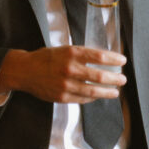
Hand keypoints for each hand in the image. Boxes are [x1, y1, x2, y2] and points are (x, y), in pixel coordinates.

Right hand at [0, 46, 126, 103]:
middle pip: (99, 76)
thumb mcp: (65, 49)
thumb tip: (105, 59)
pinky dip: (92, 97)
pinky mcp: (62, 97)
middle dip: (115, 78)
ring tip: (116, 91)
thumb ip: (82, 55)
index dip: (114, 59)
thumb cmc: (47, 58)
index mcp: (71, 53)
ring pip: (93, 91)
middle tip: (123, 79)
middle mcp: (69, 68)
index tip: (122, 60)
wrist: (25, 70)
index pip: (99, 56)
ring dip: (107, 92)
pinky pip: (83, 99)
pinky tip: (98, 95)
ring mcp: (66, 84)